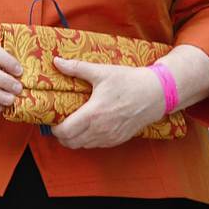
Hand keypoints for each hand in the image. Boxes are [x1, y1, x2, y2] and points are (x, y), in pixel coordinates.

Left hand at [50, 58, 165, 147]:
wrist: (156, 94)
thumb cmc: (128, 82)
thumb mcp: (101, 72)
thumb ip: (77, 68)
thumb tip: (57, 62)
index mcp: (93, 114)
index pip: (65, 132)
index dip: (54, 128)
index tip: (52, 118)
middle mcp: (100, 130)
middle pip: (71, 142)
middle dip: (61, 135)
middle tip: (59, 122)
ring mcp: (110, 137)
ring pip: (83, 146)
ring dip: (73, 139)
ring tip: (71, 124)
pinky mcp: (119, 139)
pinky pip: (96, 145)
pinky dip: (87, 140)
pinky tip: (87, 128)